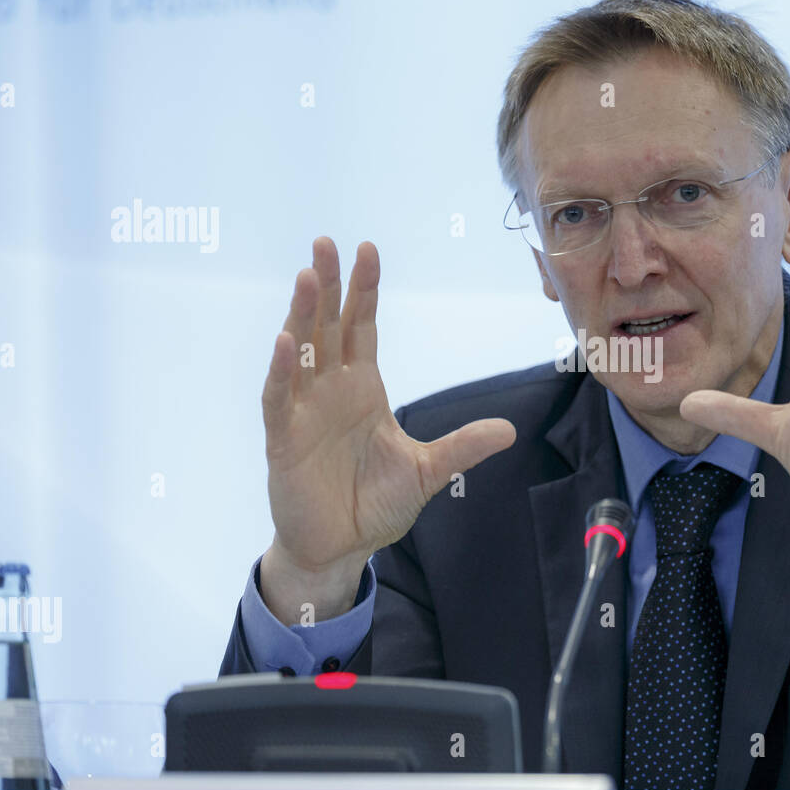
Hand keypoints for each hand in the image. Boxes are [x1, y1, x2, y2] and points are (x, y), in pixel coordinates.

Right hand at [260, 238, 515, 615]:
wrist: (341, 547)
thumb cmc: (375, 504)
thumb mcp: (429, 471)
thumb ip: (463, 447)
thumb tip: (510, 431)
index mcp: (363, 388)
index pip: (362, 327)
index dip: (364, 289)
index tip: (368, 250)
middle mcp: (330, 390)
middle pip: (328, 326)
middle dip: (327, 285)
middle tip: (325, 242)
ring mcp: (304, 412)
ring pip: (300, 352)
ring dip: (301, 315)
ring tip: (305, 276)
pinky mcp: (283, 440)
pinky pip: (279, 399)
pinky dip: (281, 371)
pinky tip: (285, 342)